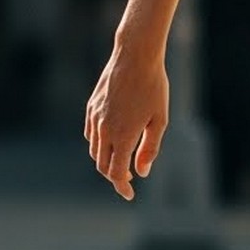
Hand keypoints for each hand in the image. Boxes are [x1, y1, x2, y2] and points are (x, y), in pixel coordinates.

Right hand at [84, 47, 168, 199]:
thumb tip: (141, 172)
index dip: (122, 187)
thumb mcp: (159, 120)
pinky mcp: (91, 107)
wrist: (135, 56)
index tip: (130, 194)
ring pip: (95, 150)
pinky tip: (112, 142)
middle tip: (130, 177)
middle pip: (103, 165)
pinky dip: (99, 145)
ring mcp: (95, 118)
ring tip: (123, 160)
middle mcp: (105, 129)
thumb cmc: (153, 87)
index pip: (116, 173)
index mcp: (123, 135)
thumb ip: (149, 149)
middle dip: (114, 176)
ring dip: (107, 161)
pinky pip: (90, 134)